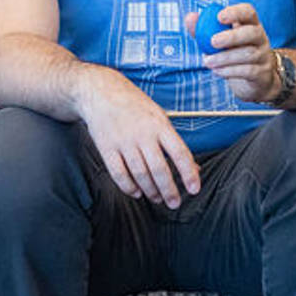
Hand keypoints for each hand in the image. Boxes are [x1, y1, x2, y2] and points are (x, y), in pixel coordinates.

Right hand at [76, 67, 200, 208]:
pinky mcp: (107, 148)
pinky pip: (119, 174)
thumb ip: (174, 142)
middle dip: (169, 190)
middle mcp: (143, 134)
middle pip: (159, 169)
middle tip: (174, 203)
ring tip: (157, 199)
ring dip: (151, 191)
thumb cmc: (134, 105)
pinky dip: (129, 187)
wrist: (100, 92)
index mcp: (160, 125)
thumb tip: (193, 168)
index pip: (180, 153)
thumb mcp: (159, 117)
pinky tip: (137, 192)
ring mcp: (124, 141)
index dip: (189, 174)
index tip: (194, 189)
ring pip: (140, 174)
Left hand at [186, 2, 279, 103]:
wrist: (253, 80)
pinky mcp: (262, 72)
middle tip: (213, 41)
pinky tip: (217, 71)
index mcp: (250, 24)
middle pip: (252, 33)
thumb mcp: (219, 41)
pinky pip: (248, 70)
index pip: (248, 12)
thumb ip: (203, 29)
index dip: (235, 12)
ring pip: (248, 54)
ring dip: (224, 58)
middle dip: (232, 36)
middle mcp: (261, 38)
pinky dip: (229, 71)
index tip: (219, 17)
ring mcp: (264, 55)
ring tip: (207, 61)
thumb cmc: (233, 53)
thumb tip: (190, 17)